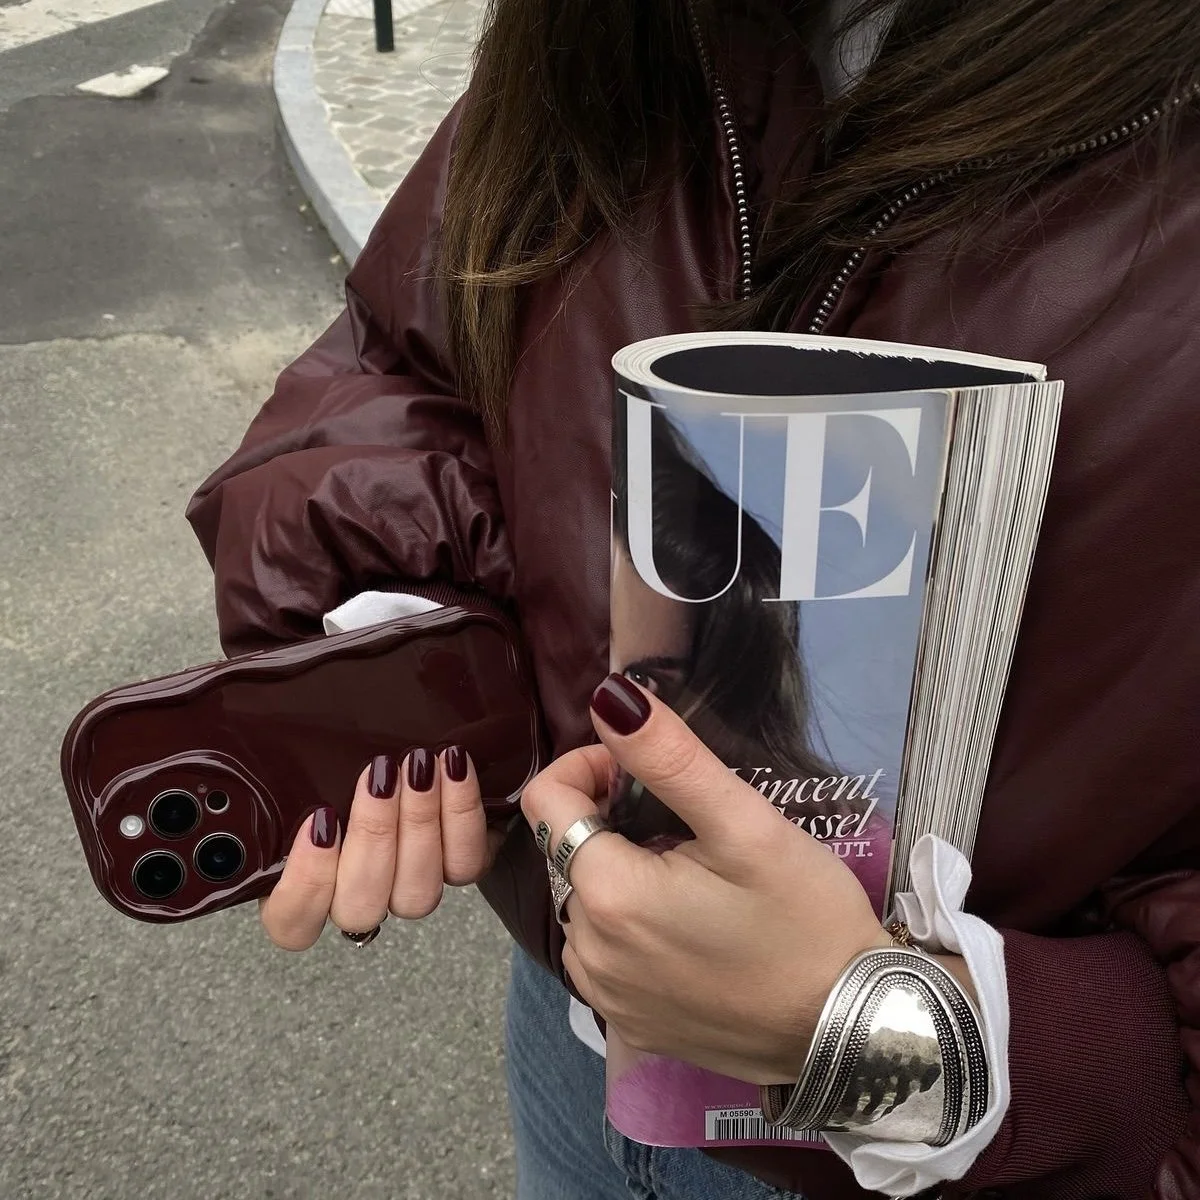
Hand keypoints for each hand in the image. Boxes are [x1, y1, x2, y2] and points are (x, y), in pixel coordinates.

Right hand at [260, 747, 503, 949]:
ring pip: (416, 894)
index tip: (318, 821)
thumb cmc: (337, 744)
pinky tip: (452, 768)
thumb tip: (233, 715)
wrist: (412, 739)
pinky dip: (461, 815)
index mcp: (303, 881)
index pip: (291, 923)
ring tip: (418, 765)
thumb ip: (268, 748)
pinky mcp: (458, 864)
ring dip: (419, 824)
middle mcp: (358, 895)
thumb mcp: (296, 742)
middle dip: (372, 836)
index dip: (305, 883)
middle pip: (361, 905)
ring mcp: (409, 885)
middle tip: (378, 775)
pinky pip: (466, 863)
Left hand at [521, 674, 895, 1085]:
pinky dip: (629, 930)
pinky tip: (687, 928)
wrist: (854, 1030)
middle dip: (608, 822)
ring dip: (618, 876)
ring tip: (690, 876)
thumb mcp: (745, 824)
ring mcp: (606, 998)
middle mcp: (587, 952)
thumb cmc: (806, 919)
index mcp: (607, 894)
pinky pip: (605, 957)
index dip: (589, 767)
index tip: (643, 772)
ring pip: (582, 904)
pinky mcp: (631, 1027)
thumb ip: (668, 756)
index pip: (545, 801)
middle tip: (682, 824)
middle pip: (565, 853)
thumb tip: (608, 696)